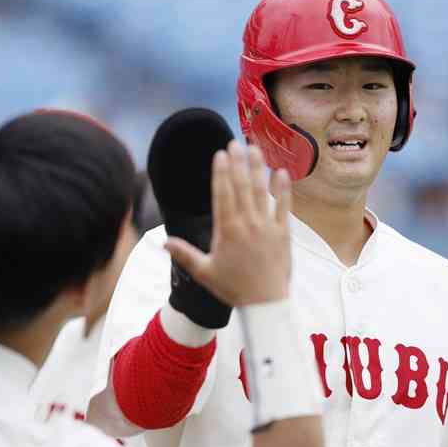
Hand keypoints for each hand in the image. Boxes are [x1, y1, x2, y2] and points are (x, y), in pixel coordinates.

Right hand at [165, 141, 290, 305]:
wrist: (264, 303)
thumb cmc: (233, 289)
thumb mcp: (204, 272)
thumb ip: (184, 254)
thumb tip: (163, 241)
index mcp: (227, 231)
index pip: (223, 194)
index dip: (221, 172)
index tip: (220, 154)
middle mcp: (247, 224)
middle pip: (242, 186)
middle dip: (238, 162)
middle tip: (235, 142)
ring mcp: (267, 227)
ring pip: (262, 192)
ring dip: (258, 168)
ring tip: (255, 148)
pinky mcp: (283, 234)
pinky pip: (284, 207)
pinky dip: (283, 190)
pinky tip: (281, 172)